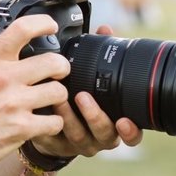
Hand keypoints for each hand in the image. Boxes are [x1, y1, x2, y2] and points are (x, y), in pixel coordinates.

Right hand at [0, 15, 71, 175]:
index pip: (22, 29)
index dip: (43, 23)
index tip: (50, 27)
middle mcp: (4, 79)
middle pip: (53, 62)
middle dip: (62, 66)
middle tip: (59, 72)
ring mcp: (14, 104)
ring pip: (59, 92)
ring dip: (59, 96)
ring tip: (51, 100)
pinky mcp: (21, 128)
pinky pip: (55, 122)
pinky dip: (54, 124)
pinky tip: (45, 123)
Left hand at [28, 26, 142, 160]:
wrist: (55, 124)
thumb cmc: (80, 100)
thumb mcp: (95, 80)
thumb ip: (103, 56)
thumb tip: (105, 29)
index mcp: (115, 124)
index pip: (131, 134)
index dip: (131, 131)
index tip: (125, 120)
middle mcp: (100, 136)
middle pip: (105, 134)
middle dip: (95, 116)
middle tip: (82, 97)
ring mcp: (79, 143)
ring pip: (78, 136)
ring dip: (69, 116)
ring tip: (59, 98)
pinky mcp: (57, 146)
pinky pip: (54, 139)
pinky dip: (50, 125)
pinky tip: (43, 113)